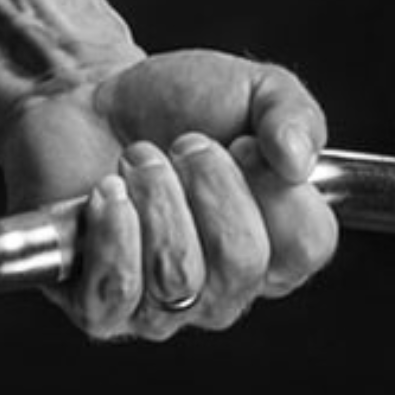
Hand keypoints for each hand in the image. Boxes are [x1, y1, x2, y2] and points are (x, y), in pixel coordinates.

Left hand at [0, 49, 337, 343]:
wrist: (87, 99)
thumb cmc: (173, 105)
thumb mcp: (251, 89)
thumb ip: (293, 115)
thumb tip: (296, 160)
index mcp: (276, 249)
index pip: (307, 246)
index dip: (271, 184)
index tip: (239, 142)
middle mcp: (225, 290)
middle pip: (242, 262)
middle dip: (204, 182)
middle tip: (177, 144)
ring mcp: (162, 306)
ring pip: (177, 276)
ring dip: (153, 196)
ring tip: (134, 157)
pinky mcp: (97, 302)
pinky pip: (115, 294)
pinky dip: (111, 233)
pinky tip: (106, 193)